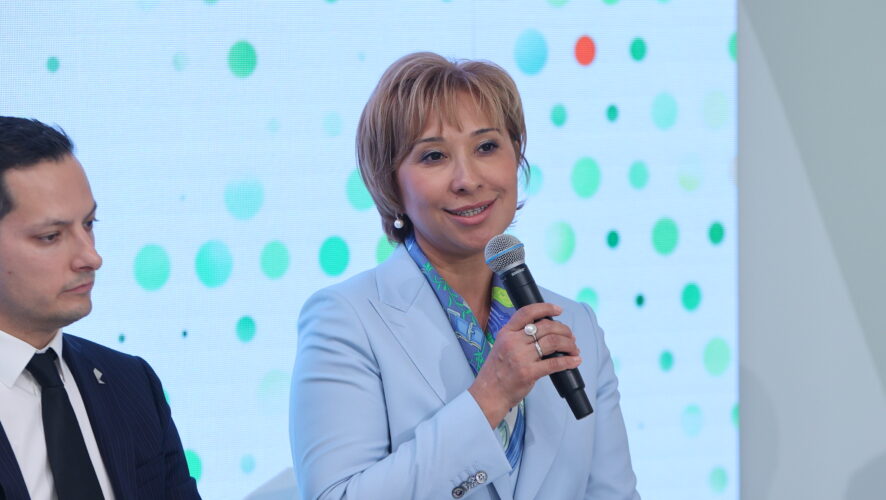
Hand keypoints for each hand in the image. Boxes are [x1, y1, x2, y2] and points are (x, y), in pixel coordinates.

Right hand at [468, 302, 581, 427]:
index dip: (546, 308)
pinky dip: (568, 361)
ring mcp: (520, 357)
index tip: (559, 310)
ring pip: (553, 342)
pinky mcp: (528, 373)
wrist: (489, 393)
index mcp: (506, 333)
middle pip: (546, 327)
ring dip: (568, 344)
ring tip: (573, 349)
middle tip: (570, 336)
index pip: (527, 313)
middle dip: (564, 330)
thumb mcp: (501, 346)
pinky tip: (575, 361)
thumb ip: (518, 337)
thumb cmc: (497, 371)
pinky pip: (554, 363)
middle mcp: (513, 342)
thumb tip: (545, 330)